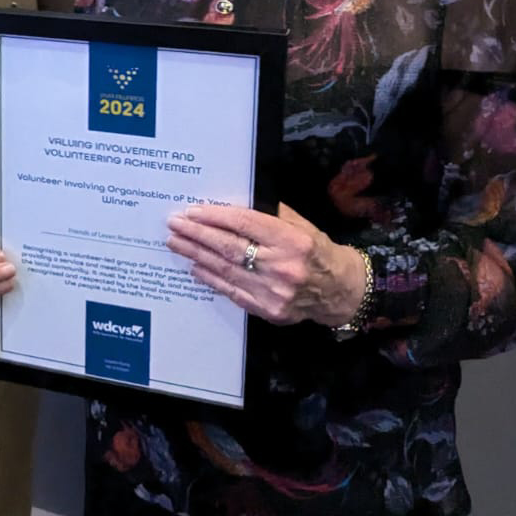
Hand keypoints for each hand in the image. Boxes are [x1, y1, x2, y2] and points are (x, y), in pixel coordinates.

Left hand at [167, 202, 367, 326]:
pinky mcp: (269, 311)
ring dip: (196, 255)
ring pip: (226, 270)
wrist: (340, 291)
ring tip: (177, 243)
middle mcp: (283, 267)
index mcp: (292, 241)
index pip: (244, 224)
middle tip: (175, 225)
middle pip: (230, 247)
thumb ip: (268, 214)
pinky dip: (210, 278)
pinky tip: (195, 267)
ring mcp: (274, 293)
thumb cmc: (316, 251)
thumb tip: (228, 204)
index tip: (192, 211)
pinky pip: (232, 291)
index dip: (215, 217)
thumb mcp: (299, 225)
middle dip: (197, 235)